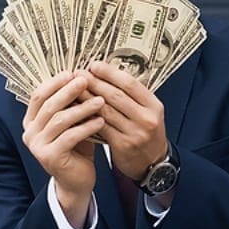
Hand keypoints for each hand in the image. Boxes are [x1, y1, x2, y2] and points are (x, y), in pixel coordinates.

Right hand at [22, 71, 104, 227]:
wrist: (77, 180)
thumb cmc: (77, 147)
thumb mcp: (72, 122)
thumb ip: (71, 104)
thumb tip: (82, 75)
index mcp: (31, 120)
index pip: (38, 95)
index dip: (55, 82)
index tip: (73, 72)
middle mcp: (29, 132)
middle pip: (49, 105)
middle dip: (69, 91)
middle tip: (86, 81)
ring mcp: (37, 146)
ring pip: (60, 120)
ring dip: (81, 108)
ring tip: (100, 101)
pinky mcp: (49, 157)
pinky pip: (69, 137)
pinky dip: (86, 127)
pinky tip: (101, 121)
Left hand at [82, 60, 167, 181]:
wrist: (153, 162)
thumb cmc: (147, 133)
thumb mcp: (148, 112)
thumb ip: (132, 96)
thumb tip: (106, 74)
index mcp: (153, 105)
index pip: (130, 83)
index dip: (110, 73)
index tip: (94, 65)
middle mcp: (146, 118)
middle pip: (116, 95)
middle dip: (95, 83)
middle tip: (79, 74)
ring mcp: (135, 133)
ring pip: (106, 111)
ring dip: (87, 99)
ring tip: (75, 90)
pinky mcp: (123, 145)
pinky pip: (101, 127)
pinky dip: (88, 117)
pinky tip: (78, 111)